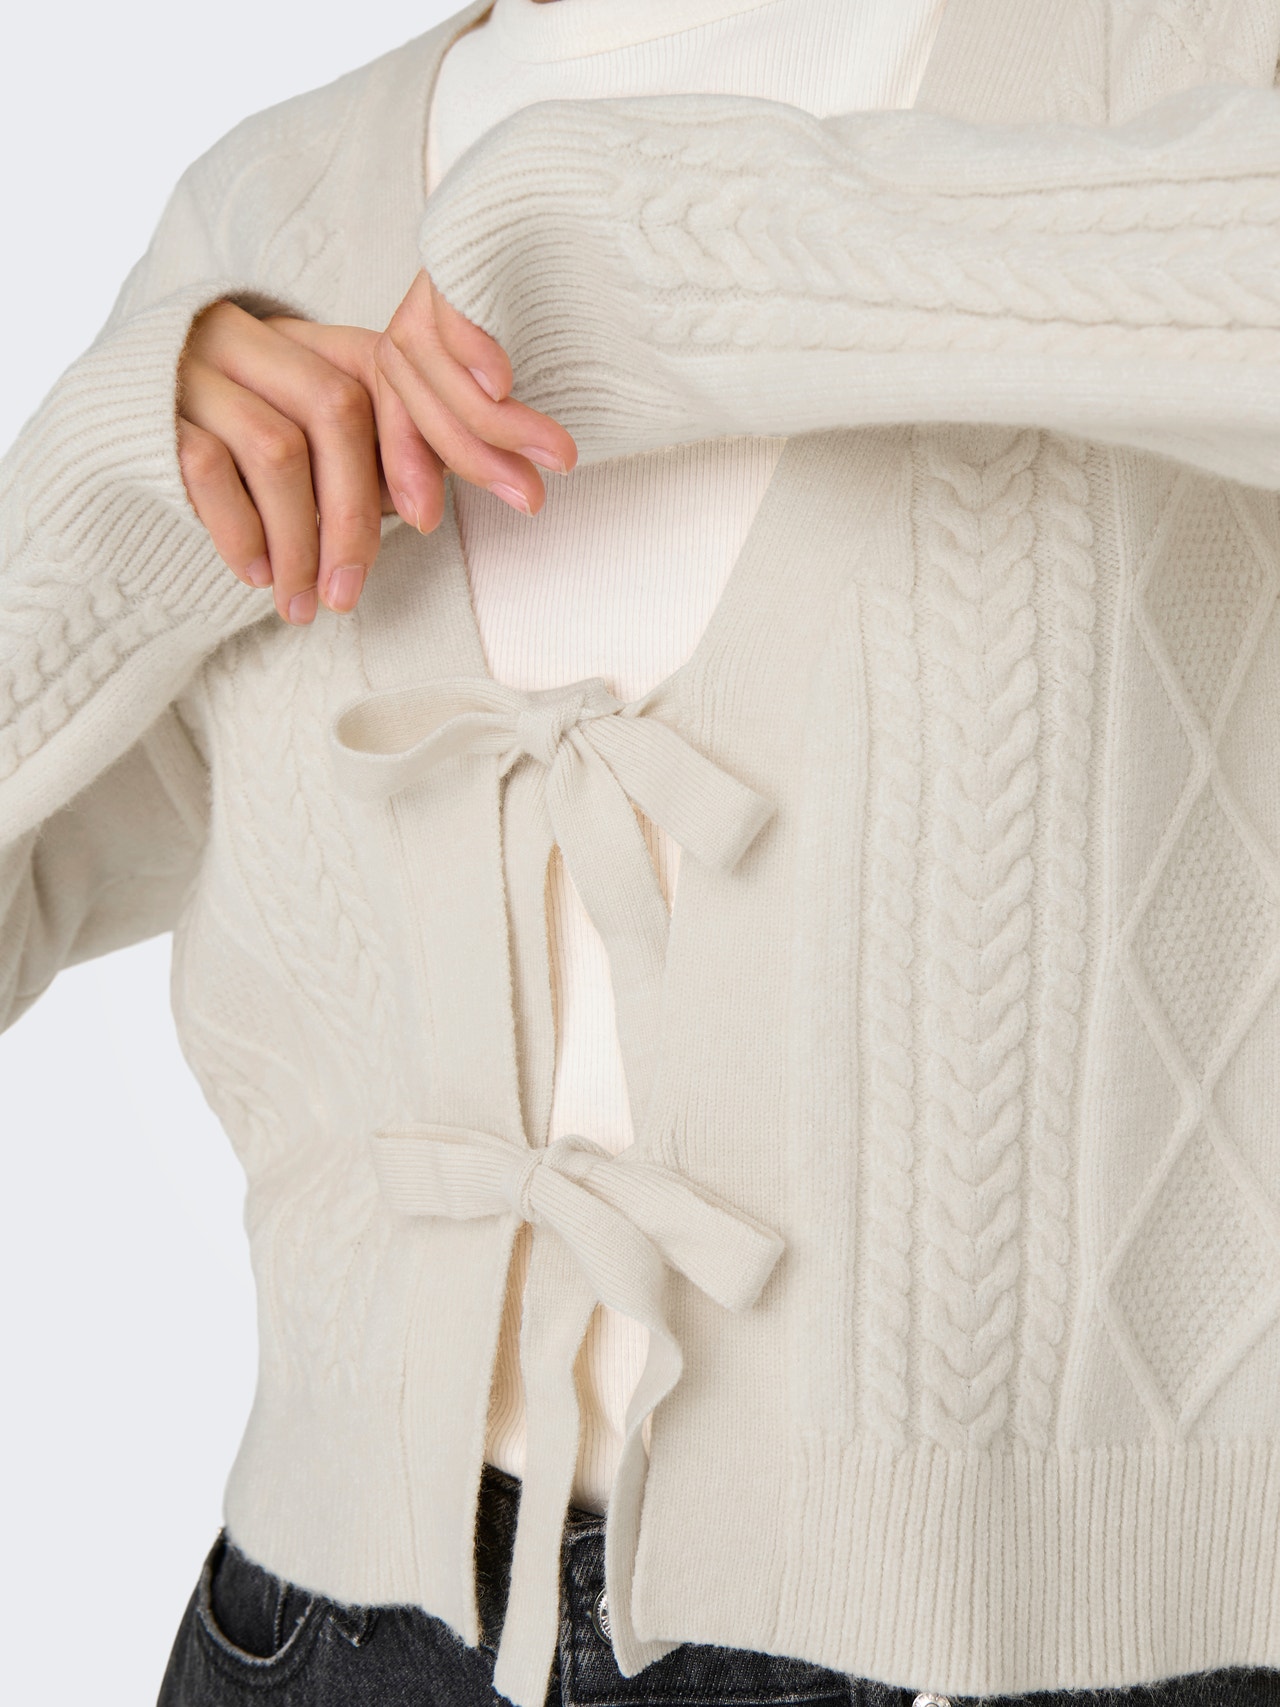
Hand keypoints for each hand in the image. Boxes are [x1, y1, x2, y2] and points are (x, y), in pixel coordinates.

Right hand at [176, 283, 576, 625]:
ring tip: (307, 604)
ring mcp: (202, 369)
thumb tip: (468, 492)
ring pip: (275, 450)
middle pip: (336, 411)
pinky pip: (209, 469)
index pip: (385, 375)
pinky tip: (256, 576)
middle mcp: (256, 338)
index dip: (423, 443)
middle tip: (356, 593)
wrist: (117, 440)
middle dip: (356, 515)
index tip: (443, 520)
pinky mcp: (155, 411)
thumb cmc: (245, 455)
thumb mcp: (315, 446)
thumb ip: (380, 457)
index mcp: (312, 340)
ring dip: (299, 541)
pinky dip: (241, 533)